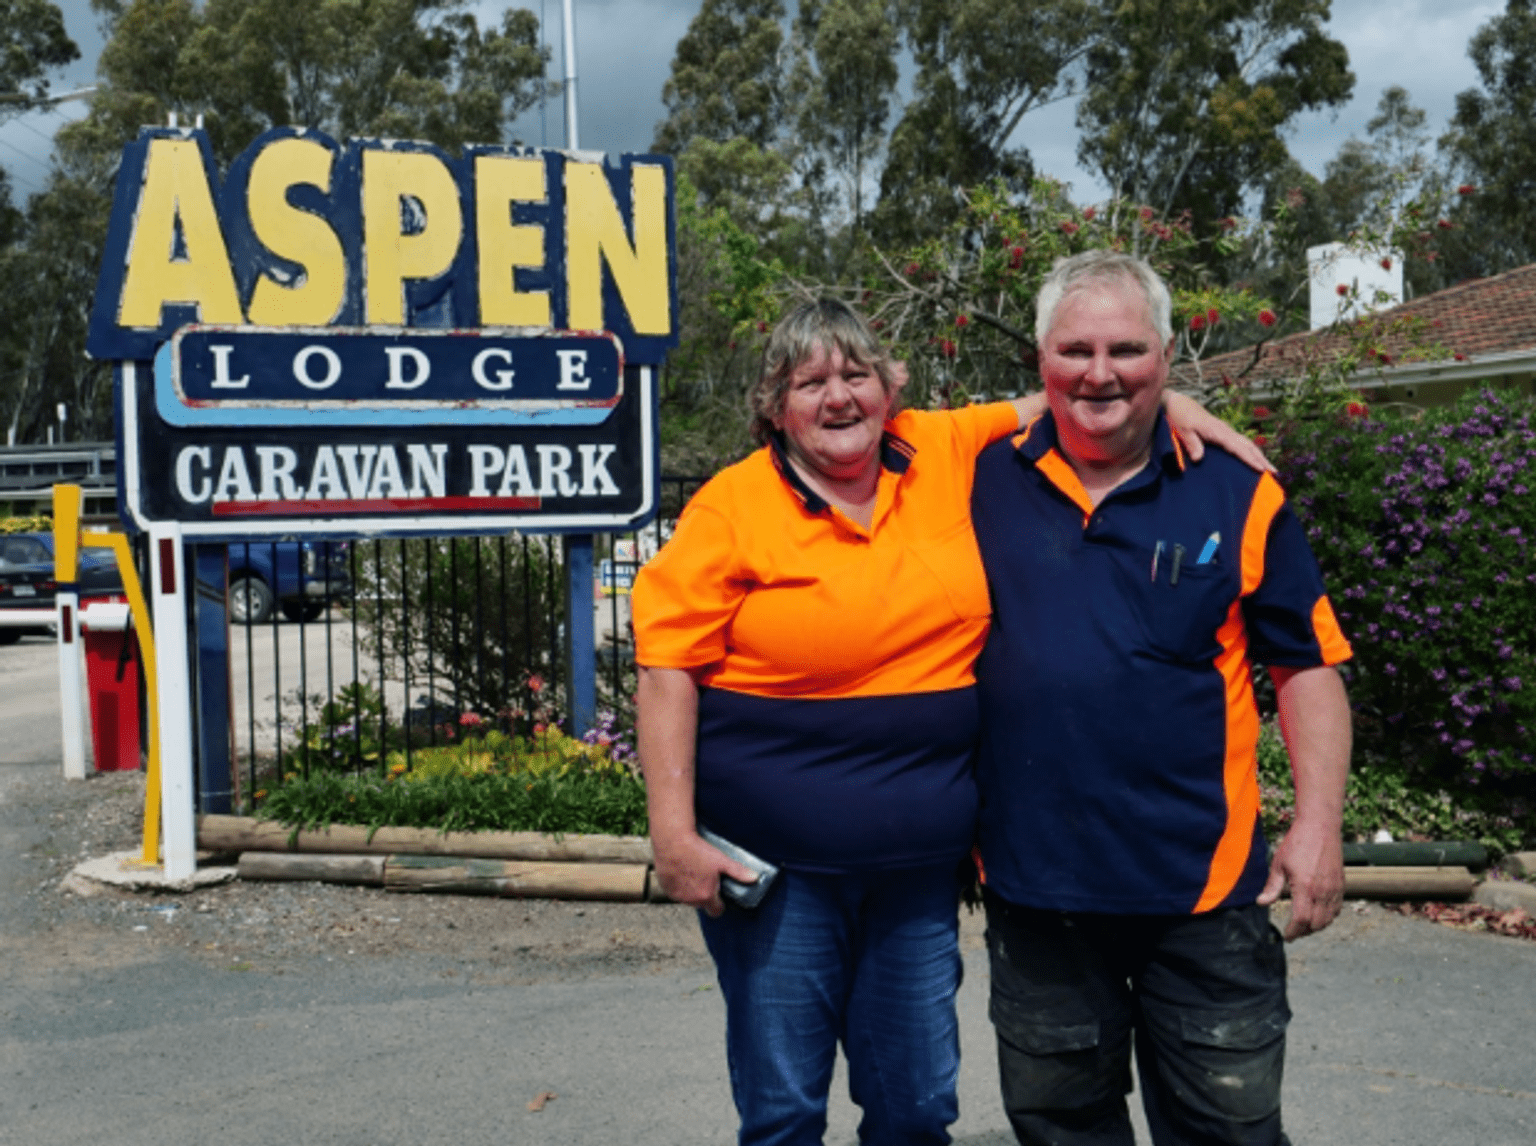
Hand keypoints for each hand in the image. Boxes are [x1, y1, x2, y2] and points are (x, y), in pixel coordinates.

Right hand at [650, 829, 759, 916]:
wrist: (673, 841)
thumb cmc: (696, 850)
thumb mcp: (721, 860)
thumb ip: (738, 872)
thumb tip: (754, 878)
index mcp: (706, 896)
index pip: (716, 911)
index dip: (719, 904)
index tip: (719, 895)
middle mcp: (691, 900)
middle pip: (701, 903)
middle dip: (704, 894)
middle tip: (705, 877)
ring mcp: (677, 895)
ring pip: (687, 898)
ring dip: (690, 890)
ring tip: (693, 872)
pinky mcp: (666, 888)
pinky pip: (674, 891)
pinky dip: (678, 885)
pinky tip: (681, 871)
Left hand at [1163, 390, 1273, 471]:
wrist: (1179, 404)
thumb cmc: (1180, 417)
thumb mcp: (1183, 430)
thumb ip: (1192, 443)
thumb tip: (1198, 458)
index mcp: (1218, 431)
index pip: (1238, 447)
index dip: (1249, 459)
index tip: (1260, 469)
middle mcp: (1226, 431)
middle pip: (1248, 446)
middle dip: (1262, 459)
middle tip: (1274, 472)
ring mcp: (1226, 431)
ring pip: (1247, 444)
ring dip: (1259, 456)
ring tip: (1269, 468)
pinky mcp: (1223, 433)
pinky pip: (1240, 443)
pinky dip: (1250, 452)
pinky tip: (1253, 459)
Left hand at [1258, 816, 1344, 939]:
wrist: (1320, 827)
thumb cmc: (1297, 843)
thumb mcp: (1279, 864)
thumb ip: (1272, 887)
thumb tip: (1261, 903)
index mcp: (1305, 887)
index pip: (1301, 920)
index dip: (1293, 932)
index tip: (1286, 936)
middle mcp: (1323, 891)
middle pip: (1316, 924)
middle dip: (1304, 931)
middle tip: (1293, 931)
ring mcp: (1335, 889)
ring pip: (1328, 919)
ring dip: (1316, 926)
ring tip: (1303, 925)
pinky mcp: (1341, 885)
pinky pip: (1337, 909)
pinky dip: (1328, 917)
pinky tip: (1318, 914)